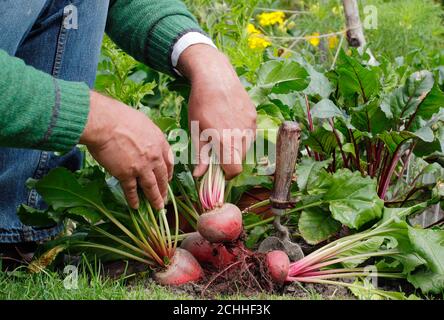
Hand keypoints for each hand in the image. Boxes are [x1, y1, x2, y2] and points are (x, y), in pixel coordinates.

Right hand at [80, 91, 172, 209]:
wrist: (104, 123)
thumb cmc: (119, 116)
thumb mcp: (142, 121)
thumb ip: (147, 133)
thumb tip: (144, 137)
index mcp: (159, 141)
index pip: (169, 160)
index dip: (169, 171)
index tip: (168, 177)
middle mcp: (154, 156)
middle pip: (162, 176)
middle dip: (164, 188)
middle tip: (166, 197)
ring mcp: (141, 167)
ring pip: (151, 186)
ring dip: (155, 198)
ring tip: (158, 208)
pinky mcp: (126, 174)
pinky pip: (132, 190)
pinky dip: (134, 199)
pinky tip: (136, 206)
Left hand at [177, 45, 256, 178]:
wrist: (215, 76)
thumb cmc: (201, 103)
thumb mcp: (196, 130)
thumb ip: (201, 155)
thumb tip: (199, 176)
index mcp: (225, 140)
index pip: (235, 170)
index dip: (226, 174)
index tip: (219, 170)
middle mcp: (242, 134)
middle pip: (240, 159)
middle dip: (229, 159)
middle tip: (217, 147)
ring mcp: (250, 125)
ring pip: (246, 147)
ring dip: (236, 146)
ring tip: (222, 130)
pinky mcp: (254, 116)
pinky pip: (250, 133)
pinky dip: (241, 134)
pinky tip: (229, 120)